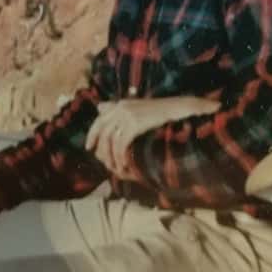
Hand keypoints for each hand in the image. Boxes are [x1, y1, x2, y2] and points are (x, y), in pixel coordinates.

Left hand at [86, 97, 219, 177]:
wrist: (182, 109)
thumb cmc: (165, 111)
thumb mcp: (140, 107)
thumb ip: (121, 108)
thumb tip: (101, 106)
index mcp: (122, 103)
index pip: (100, 118)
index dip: (92, 133)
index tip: (89, 147)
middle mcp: (122, 107)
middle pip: (101, 129)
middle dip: (99, 148)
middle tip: (102, 162)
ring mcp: (127, 115)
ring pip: (110, 140)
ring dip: (111, 157)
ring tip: (116, 168)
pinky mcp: (134, 124)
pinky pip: (120, 144)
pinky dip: (120, 158)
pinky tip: (124, 166)